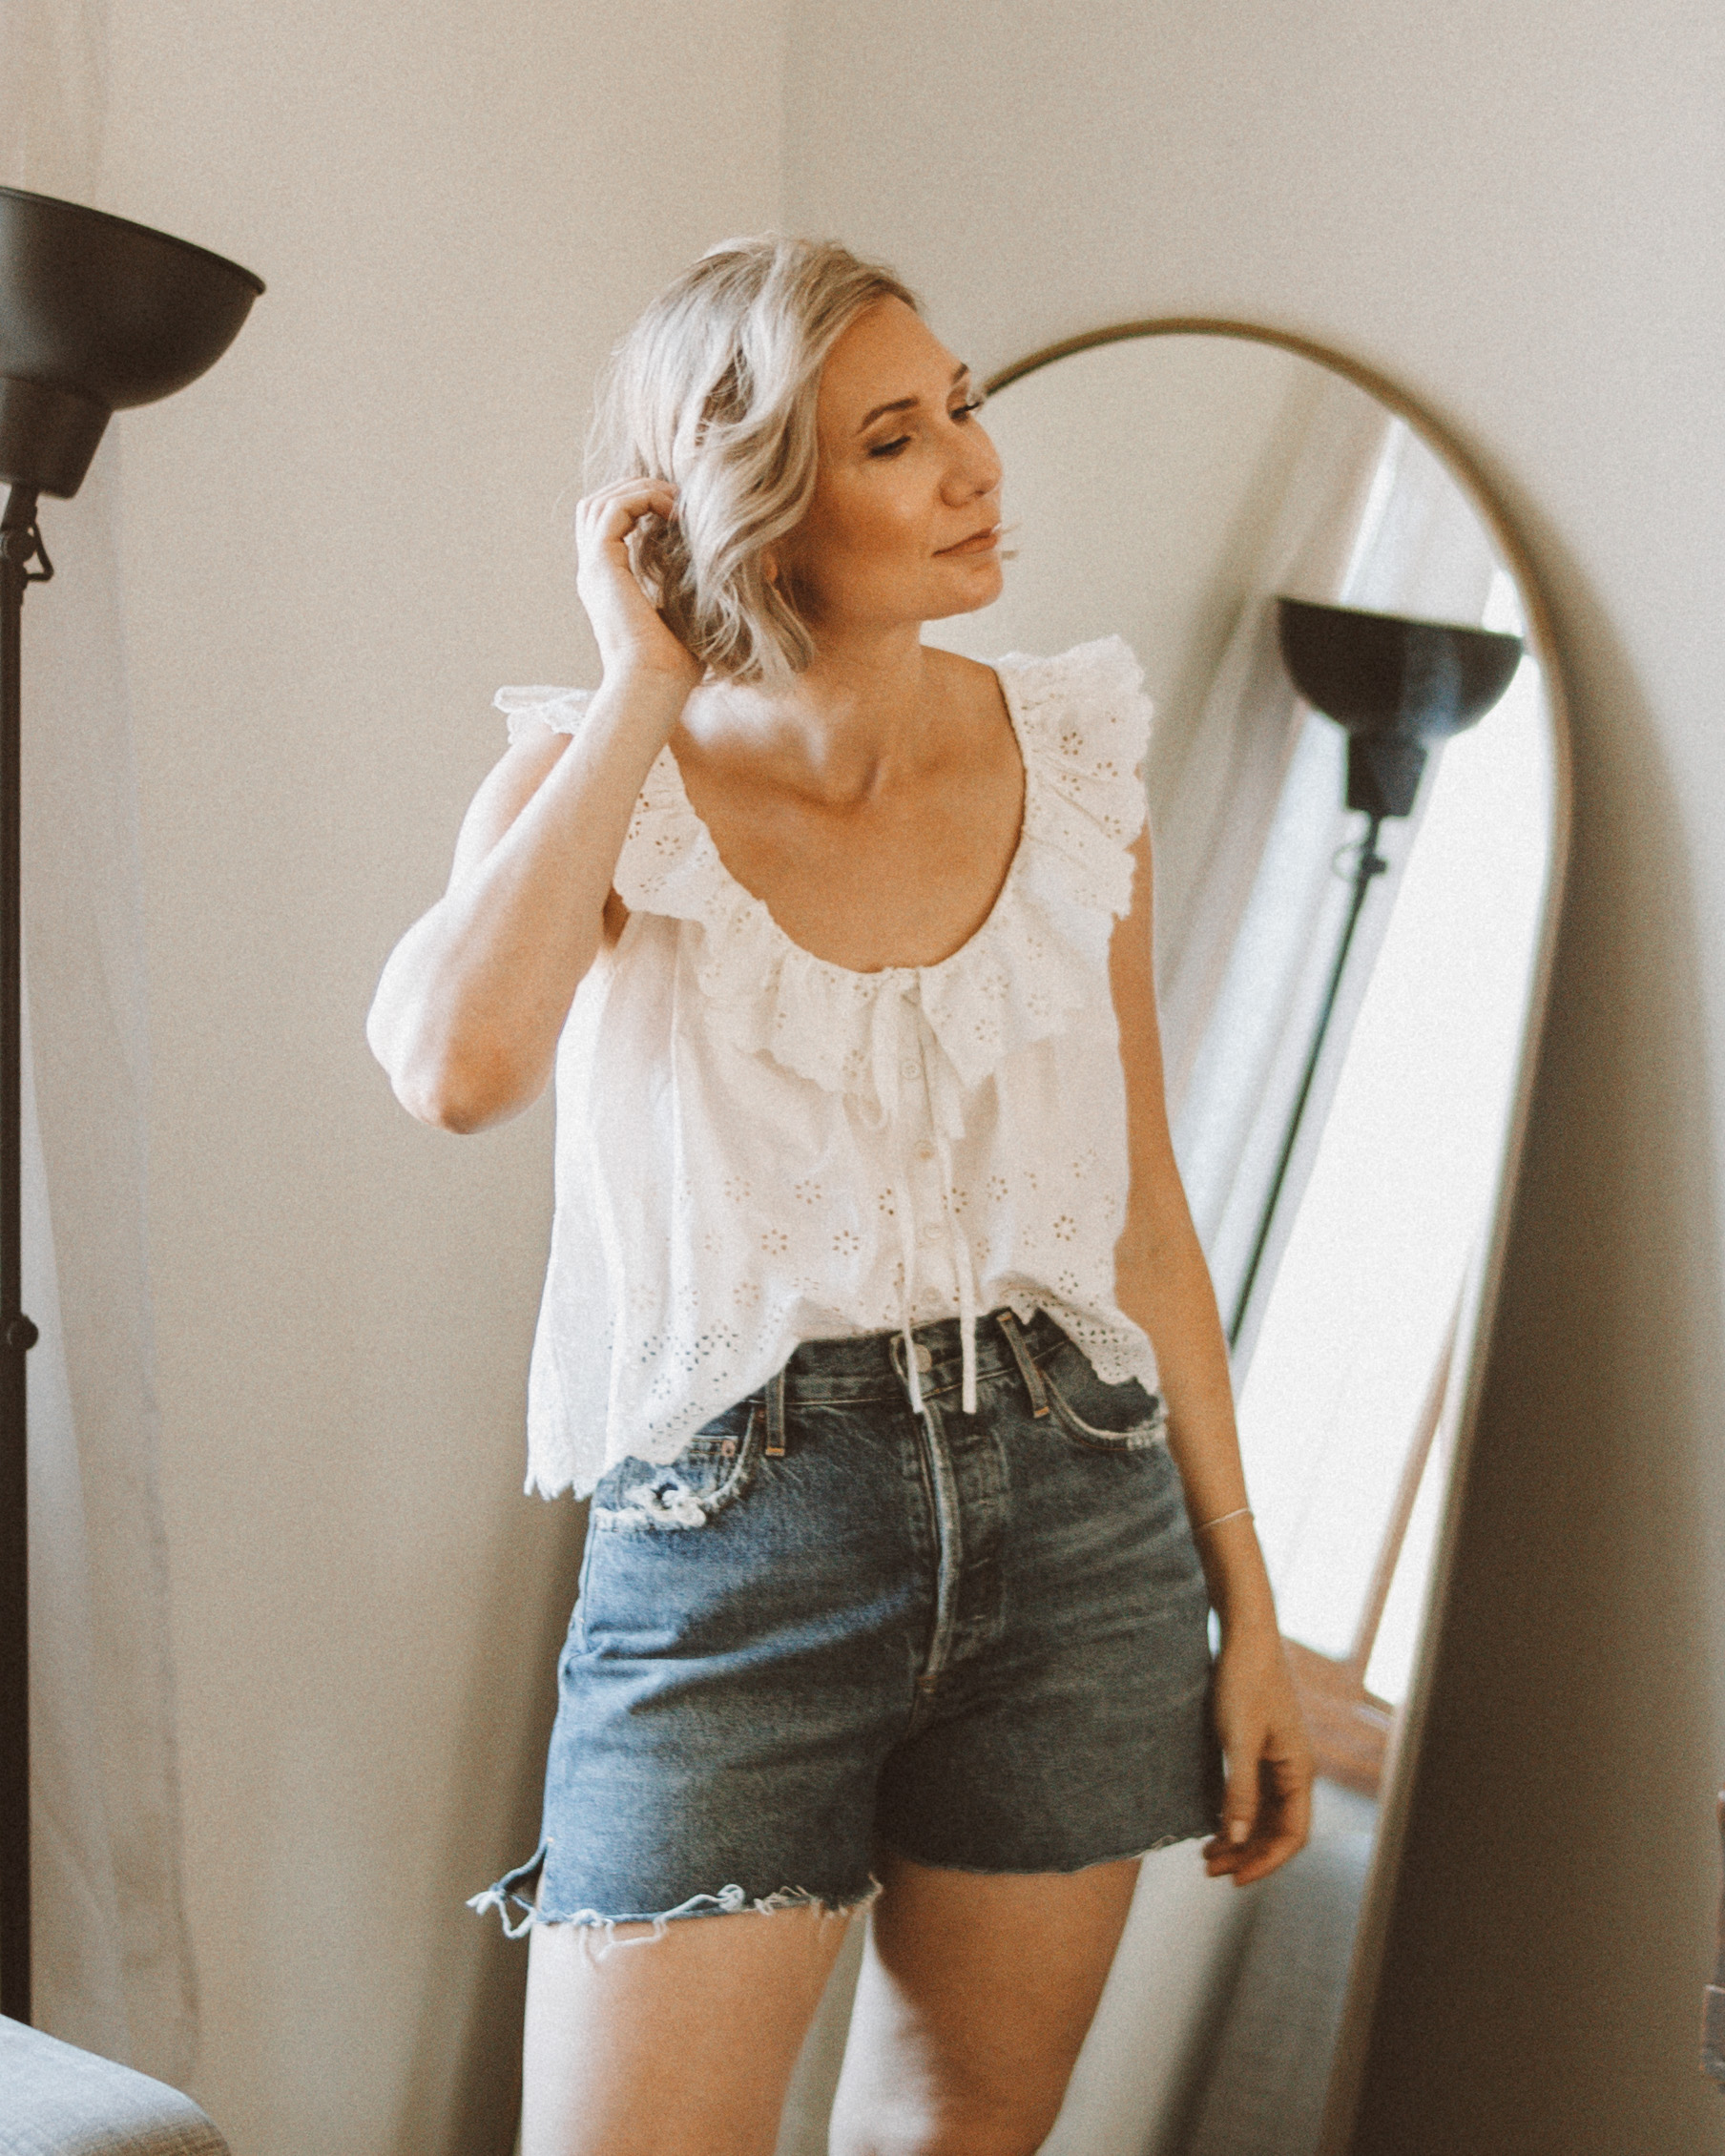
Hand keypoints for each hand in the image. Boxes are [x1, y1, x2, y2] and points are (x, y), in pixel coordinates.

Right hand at [573, 478, 702, 690]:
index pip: (610, 526)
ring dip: (640, 490)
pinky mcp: (601, 565)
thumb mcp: (697, 614)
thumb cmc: (678, 666)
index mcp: (609, 583)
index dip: (642, 506)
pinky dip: (643, 499)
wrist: (654, 686)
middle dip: (637, 490)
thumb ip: (712, 585)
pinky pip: (613, 509)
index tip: (683, 514)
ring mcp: (594, 568)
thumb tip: (768, 566)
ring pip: (600, 502)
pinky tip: (675, 514)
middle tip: (678, 498)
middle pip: (597, 506)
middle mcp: (595, 572)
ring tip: (677, 501)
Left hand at [1201, 1625, 1312, 1886]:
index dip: (1265, 1862)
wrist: (1244, 1633)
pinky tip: (1213, 1822)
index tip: (1234, 1879)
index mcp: (1298, 1770)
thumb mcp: (1237, 1738)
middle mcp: (1294, 1769)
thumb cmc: (1244, 1680)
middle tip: (1210, 1871)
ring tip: (1207, 1855)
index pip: (1292, 1835)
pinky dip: (1236, 1813)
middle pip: (1277, 1830)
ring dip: (1240, 1837)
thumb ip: (1239, 1791)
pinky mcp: (1260, 1746)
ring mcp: (1278, 1758)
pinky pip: (1254, 1794)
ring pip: (1265, 1813)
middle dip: (1248, 1854)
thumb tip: (1239, 1840)